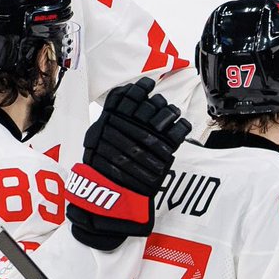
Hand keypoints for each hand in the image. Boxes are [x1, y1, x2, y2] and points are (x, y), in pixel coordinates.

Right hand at [67, 78, 191, 249]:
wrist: (111, 193)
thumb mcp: (96, 139)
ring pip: (167, 111)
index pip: (130, 92)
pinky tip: (180, 128)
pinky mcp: (165, 147)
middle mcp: (132, 120)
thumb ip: (109, 120)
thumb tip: (122, 103)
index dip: (141, 87)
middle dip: (157, 103)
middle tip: (159, 108)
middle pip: (151, 101)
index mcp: (113, 116)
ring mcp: (150, 132)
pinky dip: (182, 126)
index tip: (147, 85)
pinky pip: (180, 128)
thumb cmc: (101, 169)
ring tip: (171, 116)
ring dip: (171, 112)